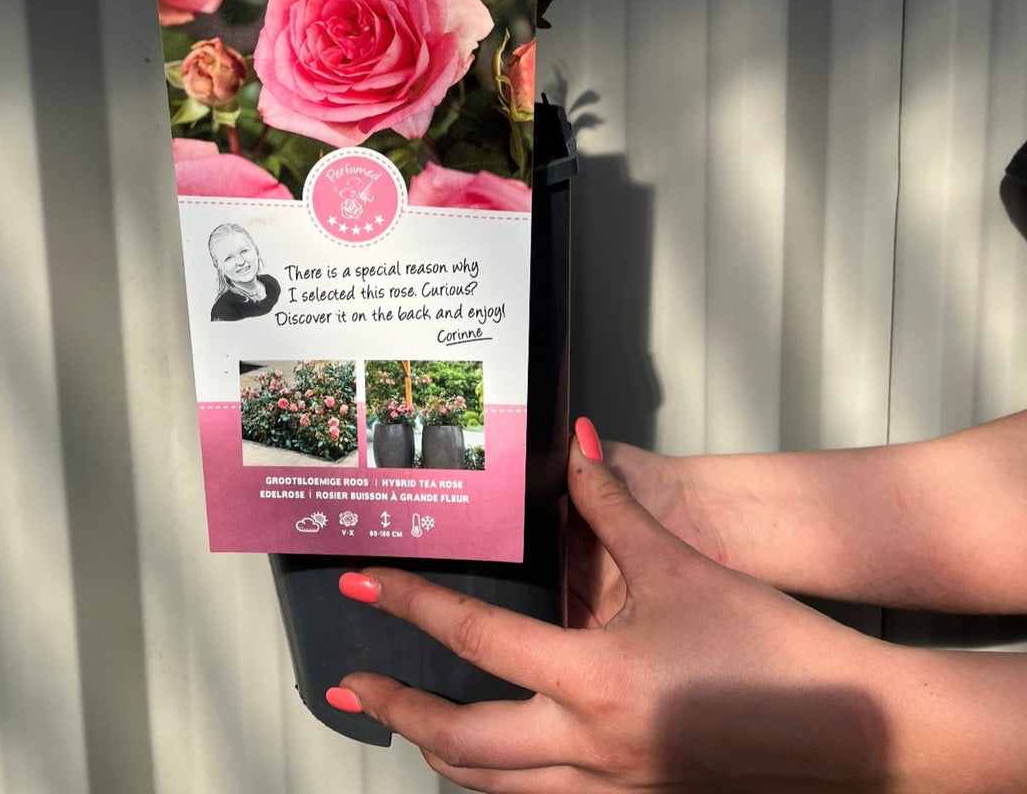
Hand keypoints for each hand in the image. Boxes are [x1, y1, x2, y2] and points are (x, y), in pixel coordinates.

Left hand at [334, 421, 894, 792]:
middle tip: (353, 682)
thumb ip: (613, 507)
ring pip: (493, 790)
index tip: (361, 587)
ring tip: (409, 722)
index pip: (474, 639)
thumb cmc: (775, 649)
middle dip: (397, 708)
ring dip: (440, 753)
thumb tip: (575, 452)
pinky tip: (497, 763)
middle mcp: (592, 749)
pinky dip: (500, 786)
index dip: (408, 605)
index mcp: (596, 682)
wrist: (859, 727)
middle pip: (460, 741)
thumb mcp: (681, 566)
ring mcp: (614, 792)